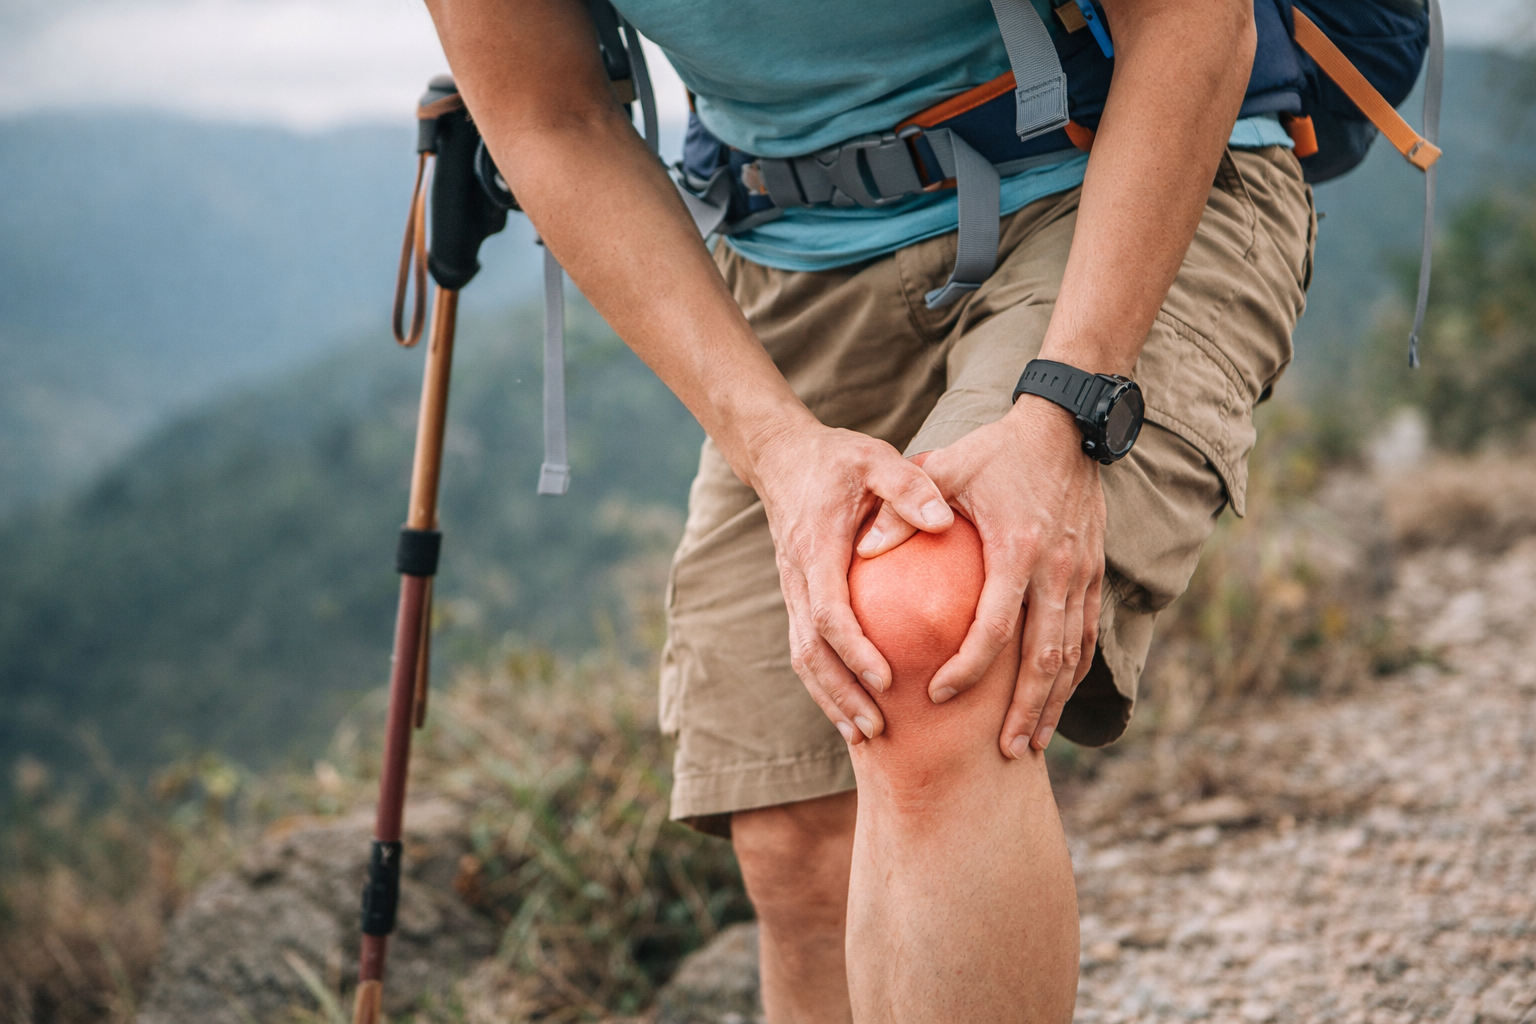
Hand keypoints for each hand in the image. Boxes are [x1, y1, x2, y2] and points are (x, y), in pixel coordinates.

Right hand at [751, 419, 954, 745]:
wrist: (783, 457)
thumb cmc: (839, 458)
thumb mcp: (876, 459)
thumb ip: (909, 487)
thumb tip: (943, 522)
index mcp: (816, 546)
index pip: (828, 611)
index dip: (854, 650)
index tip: (885, 679)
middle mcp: (796, 575)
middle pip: (809, 649)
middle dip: (841, 693)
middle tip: (878, 728)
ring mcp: (792, 589)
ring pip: (802, 656)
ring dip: (830, 698)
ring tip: (866, 734)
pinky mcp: (797, 596)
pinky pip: (805, 648)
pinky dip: (825, 684)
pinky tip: (853, 709)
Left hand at [863, 396, 1104, 755]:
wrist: (1066, 428)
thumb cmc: (998, 450)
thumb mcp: (947, 469)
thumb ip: (905, 510)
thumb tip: (864, 549)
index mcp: (1019, 551)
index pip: (994, 629)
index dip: (967, 669)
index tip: (938, 696)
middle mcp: (1058, 571)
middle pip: (1046, 660)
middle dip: (1027, 710)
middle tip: (1007, 751)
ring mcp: (1083, 576)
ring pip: (1074, 656)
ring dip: (1055, 703)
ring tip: (1033, 742)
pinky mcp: (1094, 574)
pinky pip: (1087, 637)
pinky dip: (1073, 675)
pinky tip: (1056, 701)